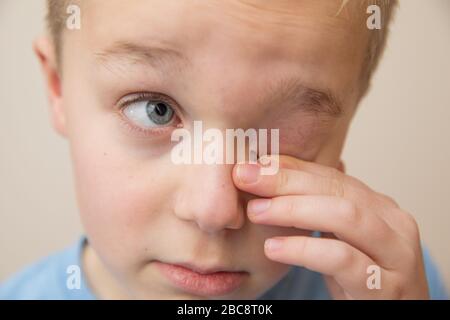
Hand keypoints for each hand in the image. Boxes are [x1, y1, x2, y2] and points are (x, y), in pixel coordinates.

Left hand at [233, 155, 428, 298]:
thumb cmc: (360, 281)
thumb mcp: (338, 241)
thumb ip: (318, 211)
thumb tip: (270, 178)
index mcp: (380, 208)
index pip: (332, 177)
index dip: (290, 168)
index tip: (254, 164)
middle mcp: (394, 225)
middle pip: (336, 189)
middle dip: (286, 181)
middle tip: (246, 177)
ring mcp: (395, 255)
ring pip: (343, 216)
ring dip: (293, 209)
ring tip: (256, 211)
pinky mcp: (385, 287)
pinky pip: (341, 258)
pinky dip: (303, 249)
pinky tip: (273, 248)